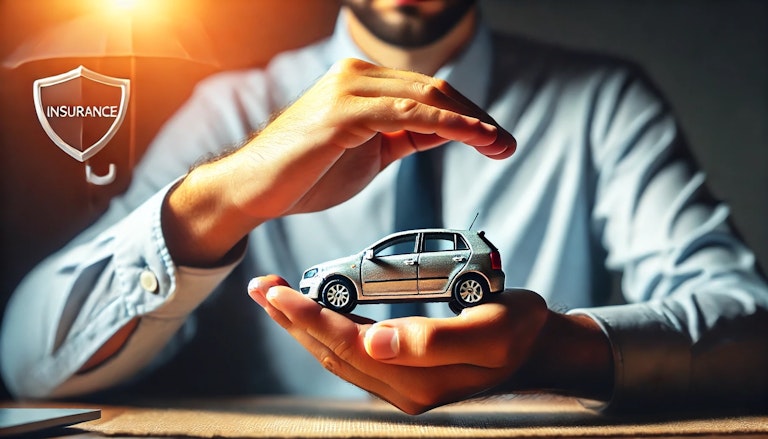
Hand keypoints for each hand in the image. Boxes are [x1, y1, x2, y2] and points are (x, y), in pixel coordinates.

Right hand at [163, 59, 515, 265]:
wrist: (254, 191)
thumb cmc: (306, 174)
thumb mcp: (370, 154)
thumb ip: (404, 137)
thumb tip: (446, 131)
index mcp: (361, 84)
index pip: (427, 93)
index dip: (467, 114)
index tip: (494, 140)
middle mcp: (356, 78)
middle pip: (434, 90)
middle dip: (477, 117)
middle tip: (505, 144)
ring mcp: (348, 91)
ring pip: (426, 97)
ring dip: (471, 121)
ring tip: (498, 144)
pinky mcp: (342, 112)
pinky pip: (407, 114)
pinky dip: (447, 125)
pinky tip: (473, 136)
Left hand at [248, 275, 550, 414]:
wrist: (539, 352)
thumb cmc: (519, 332)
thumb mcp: (489, 332)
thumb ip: (434, 341)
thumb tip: (376, 342)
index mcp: (420, 379)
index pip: (350, 346)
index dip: (311, 319)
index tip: (279, 292)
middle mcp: (405, 389)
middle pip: (334, 353)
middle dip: (294, 320)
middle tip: (261, 287)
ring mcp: (403, 386)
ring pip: (339, 356)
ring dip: (304, 327)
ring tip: (276, 297)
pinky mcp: (405, 376)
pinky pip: (354, 356)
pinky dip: (327, 332)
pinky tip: (314, 315)